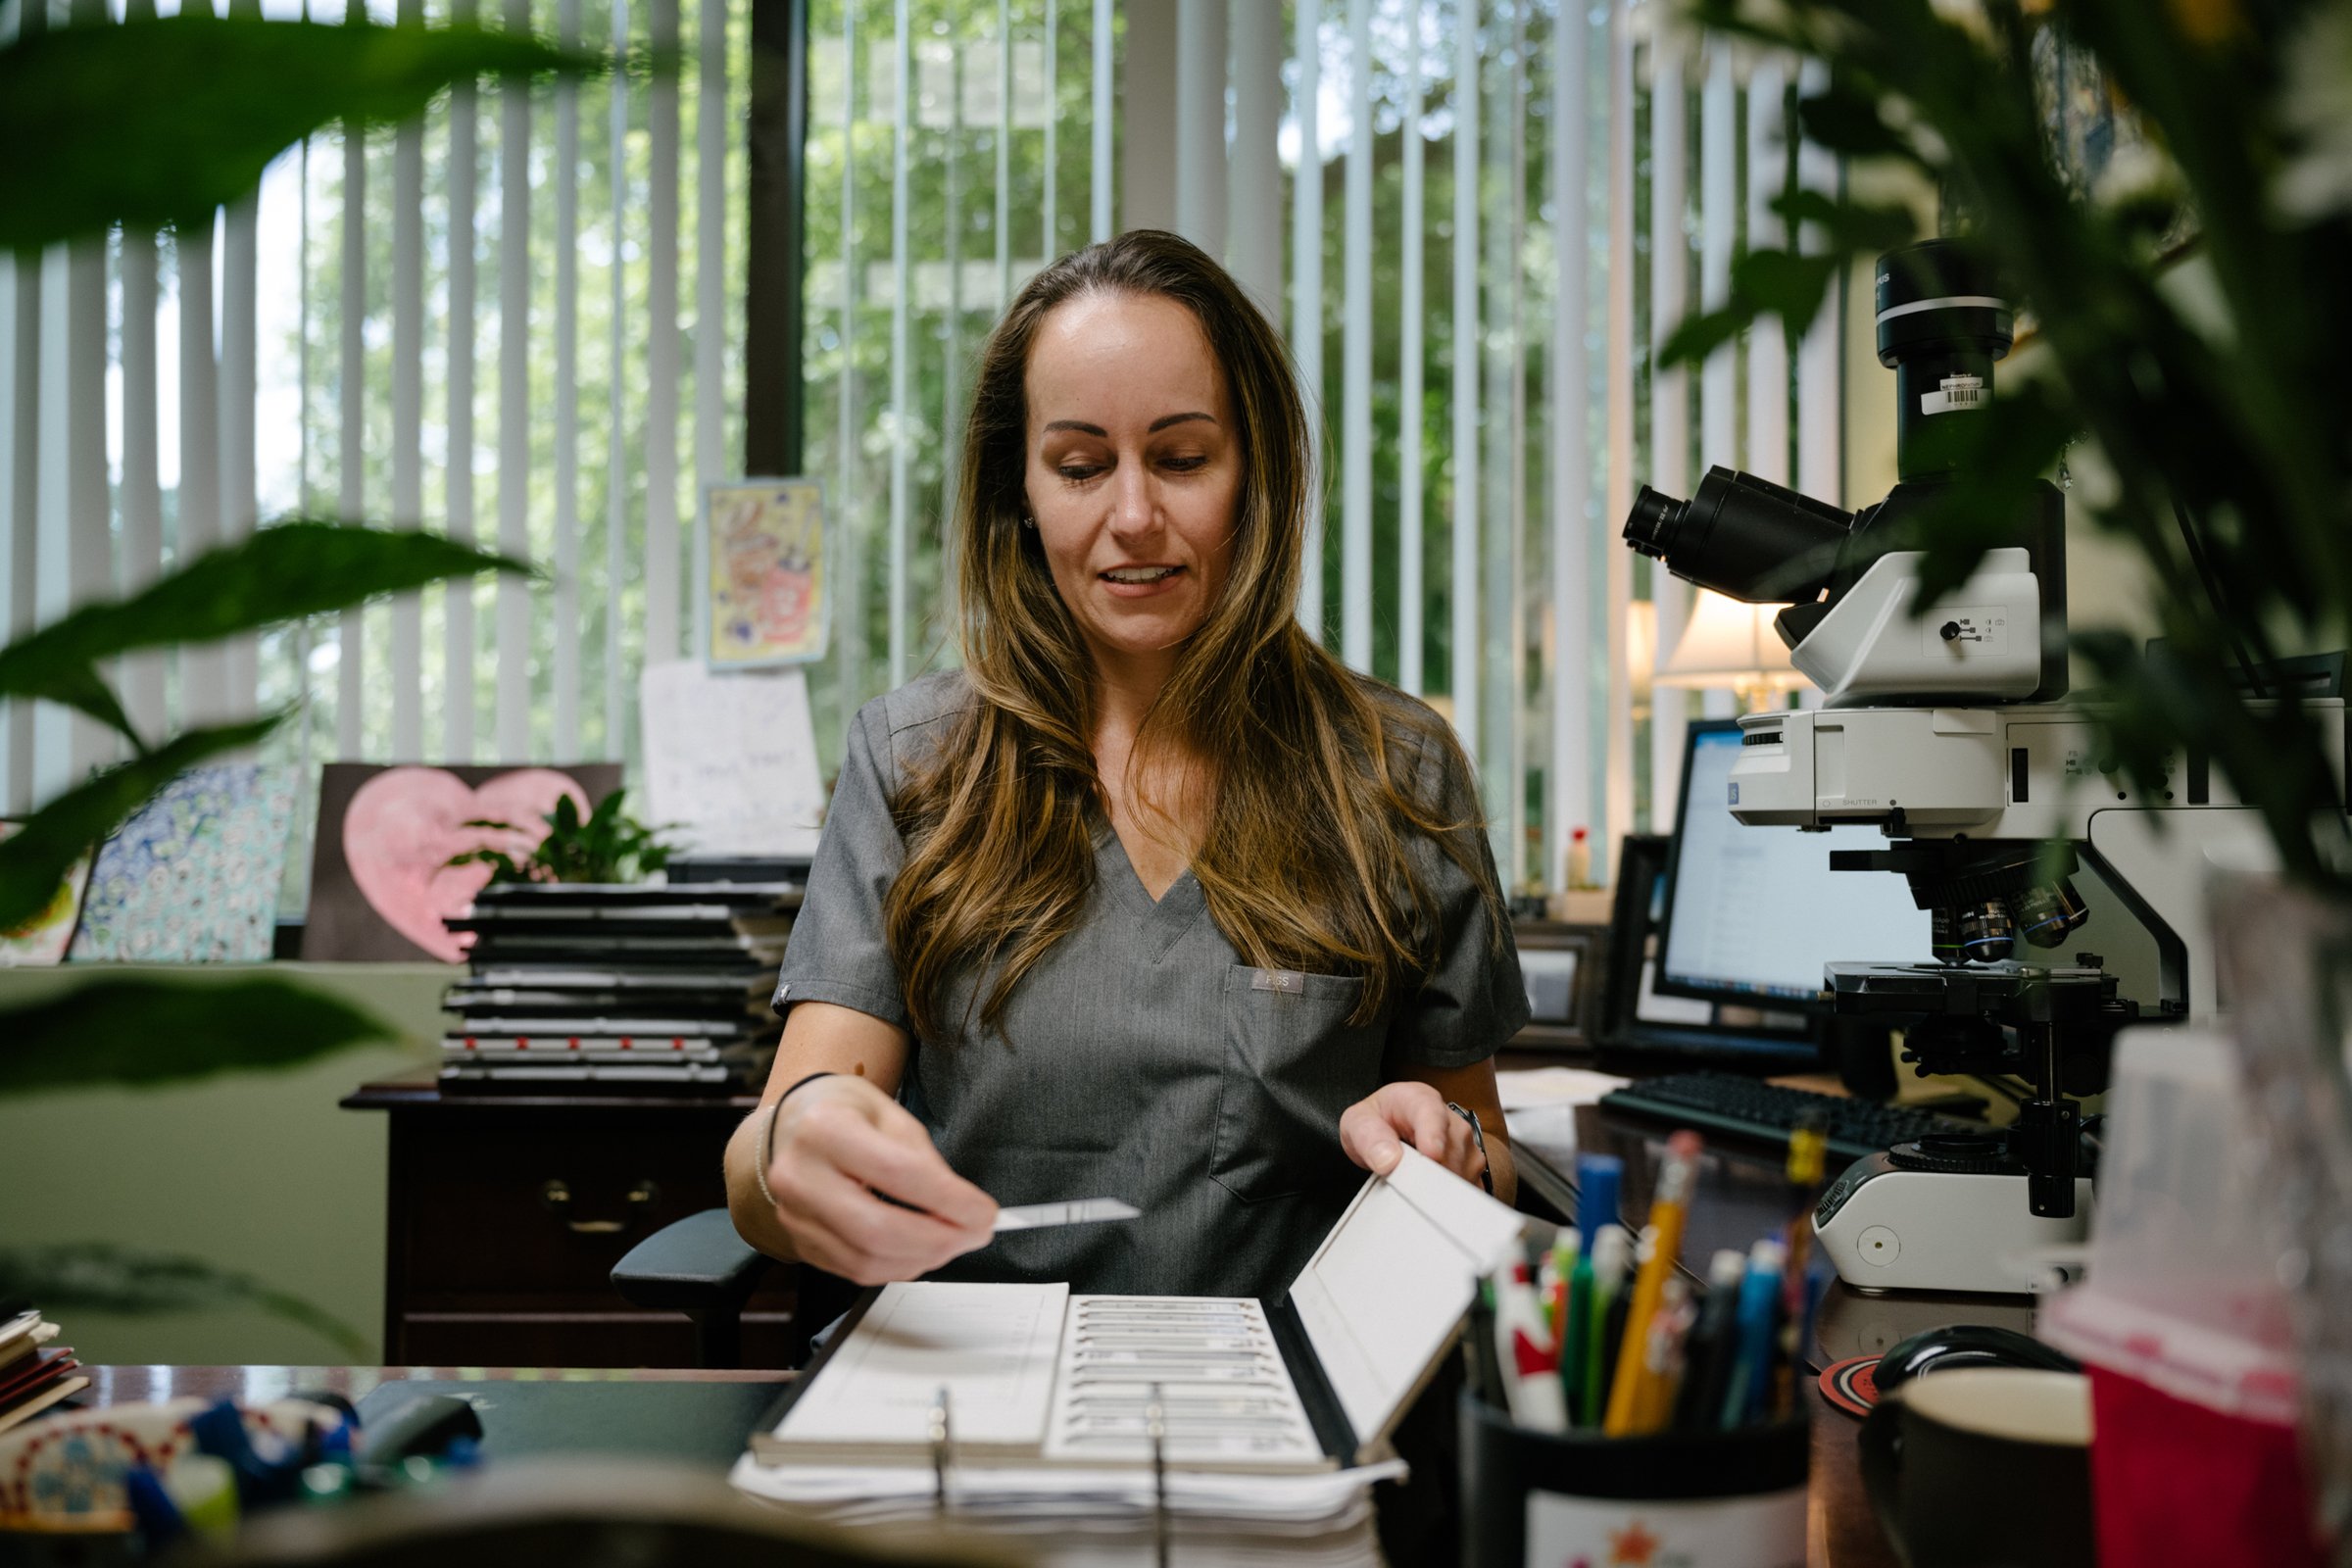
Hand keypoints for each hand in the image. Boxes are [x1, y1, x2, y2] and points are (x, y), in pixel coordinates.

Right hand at [761, 1075, 998, 1285]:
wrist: (793, 1128)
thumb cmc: (847, 1115)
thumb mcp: (892, 1116)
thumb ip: (926, 1163)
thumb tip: (966, 1210)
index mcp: (824, 1129)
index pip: (897, 1174)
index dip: (950, 1201)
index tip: (985, 1212)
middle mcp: (799, 1176)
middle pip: (878, 1230)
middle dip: (940, 1240)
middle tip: (976, 1234)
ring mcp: (794, 1215)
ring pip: (868, 1260)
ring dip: (923, 1259)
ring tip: (953, 1240)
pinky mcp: (800, 1243)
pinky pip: (856, 1271)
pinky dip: (899, 1267)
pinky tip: (921, 1250)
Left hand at [1339, 1082, 1487, 1188]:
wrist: (1389, 1127)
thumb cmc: (1377, 1122)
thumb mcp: (1358, 1122)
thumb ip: (1369, 1136)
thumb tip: (1389, 1160)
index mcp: (1421, 1100)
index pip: (1433, 1116)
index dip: (1434, 1136)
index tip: (1431, 1154)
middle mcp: (1451, 1121)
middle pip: (1449, 1155)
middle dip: (1425, 1176)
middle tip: (1400, 1183)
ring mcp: (1467, 1146)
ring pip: (1459, 1176)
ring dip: (1434, 1189)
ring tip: (1410, 1180)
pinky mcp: (1473, 1170)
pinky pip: (1466, 1191)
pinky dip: (1445, 1199)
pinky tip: (1426, 1190)